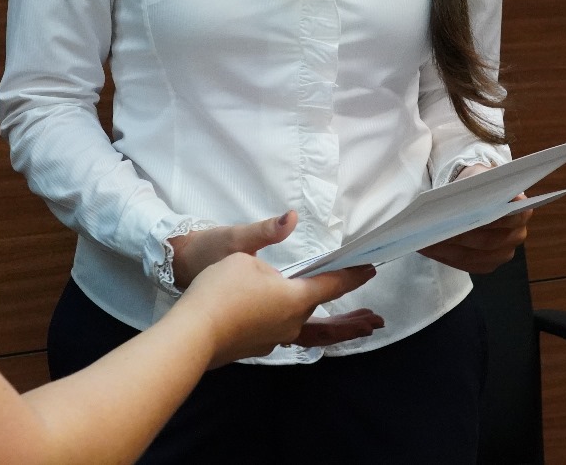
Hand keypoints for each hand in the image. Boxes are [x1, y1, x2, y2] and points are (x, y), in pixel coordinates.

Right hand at [170, 211, 383, 356]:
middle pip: (326, 318)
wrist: (191, 331)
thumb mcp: (243, 250)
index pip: (331, 285)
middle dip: (351, 320)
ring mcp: (274, 338)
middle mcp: (291, 322)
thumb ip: (269, 233)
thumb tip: (291, 219)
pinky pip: (287, 335)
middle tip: (374, 321)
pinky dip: (303, 330)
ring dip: (331, 330)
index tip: (370, 270)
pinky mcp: (255, 346)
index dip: (352, 276)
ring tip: (347, 331)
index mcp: (294, 298)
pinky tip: (294, 325)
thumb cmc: (219, 287)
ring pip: (309, 332)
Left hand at [418, 164, 530, 273]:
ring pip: (473, 256)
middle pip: (487, 241)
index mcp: (521, 211)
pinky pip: (465, 265)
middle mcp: (517, 235)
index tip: (462, 215)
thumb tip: (460, 200)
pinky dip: (444, 257)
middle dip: (458, 236)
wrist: (479, 196)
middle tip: (434, 230)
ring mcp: (503, 254)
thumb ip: (474, 185)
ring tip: (423, 240)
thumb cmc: (479, 185)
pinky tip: (427, 248)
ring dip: (446, 249)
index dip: (487, 218)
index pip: (509, 217)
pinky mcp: (487, 265)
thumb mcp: (477, 176)